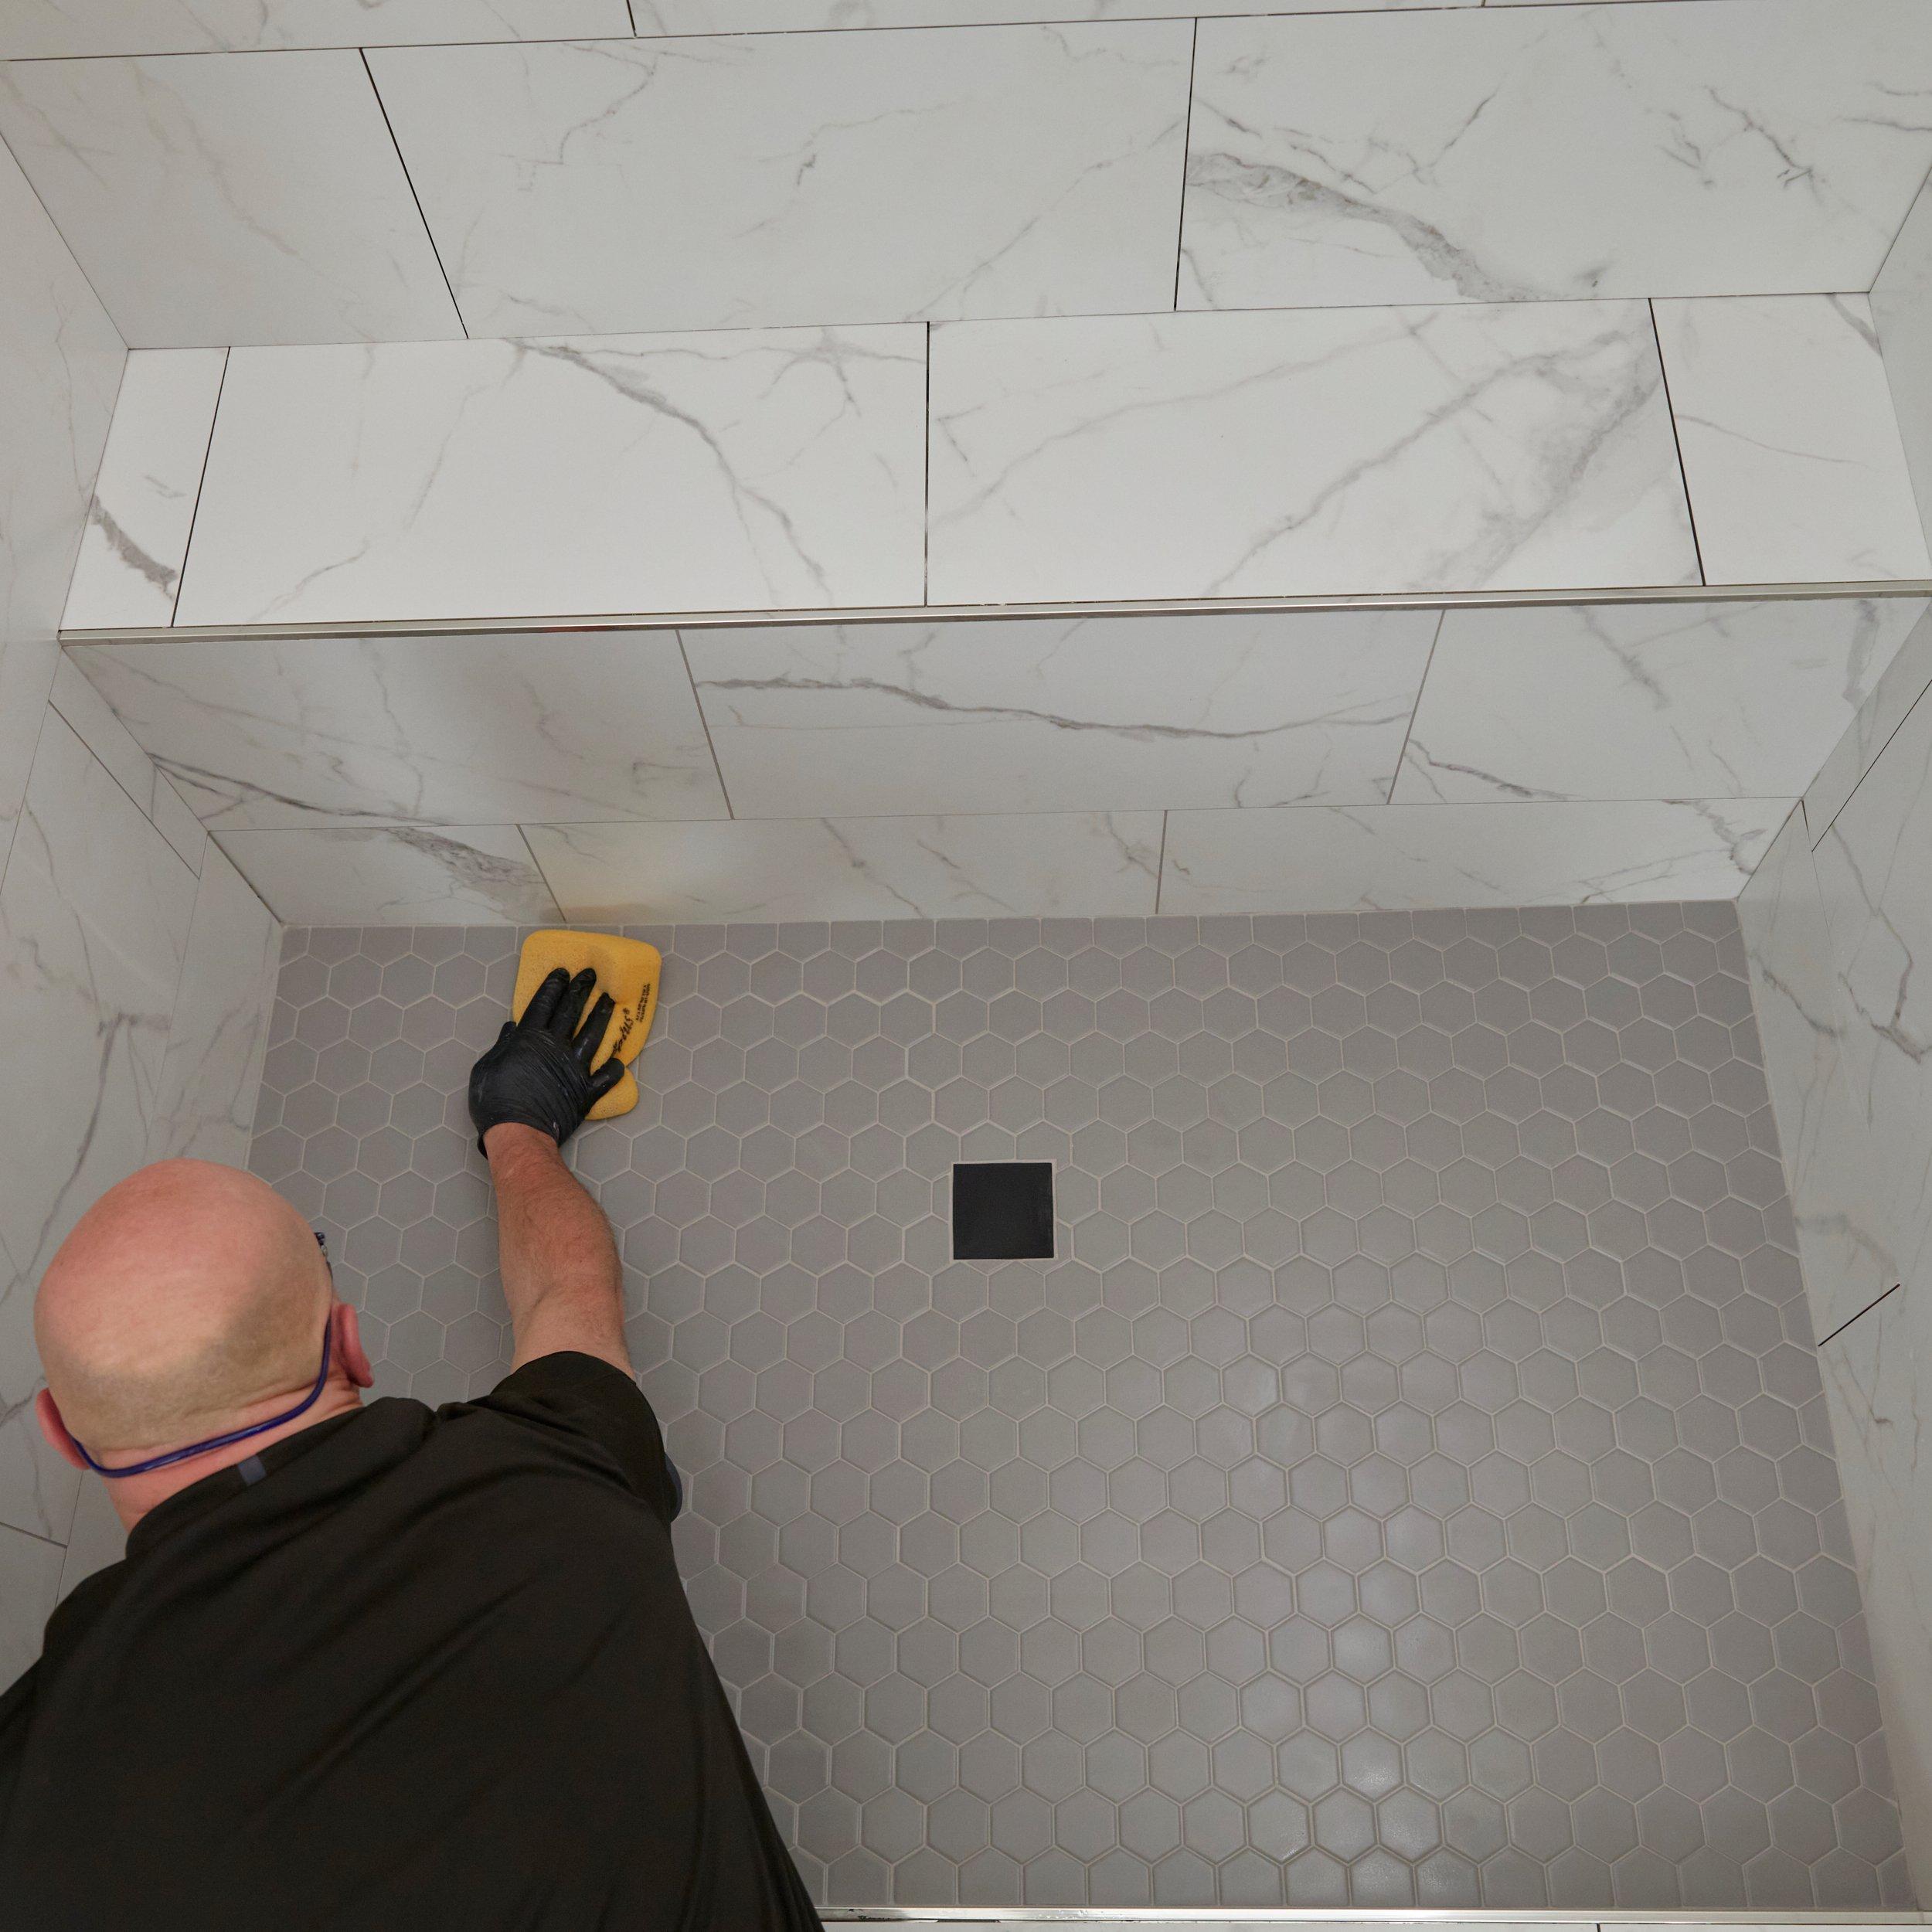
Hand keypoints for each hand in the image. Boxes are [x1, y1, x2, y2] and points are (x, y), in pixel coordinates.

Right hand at [468, 967, 623, 1153]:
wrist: (518, 1131)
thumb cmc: (495, 1101)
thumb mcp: (486, 1068)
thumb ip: (502, 1045)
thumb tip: (511, 1028)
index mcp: (529, 1039)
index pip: (544, 1004)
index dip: (554, 986)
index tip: (563, 973)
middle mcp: (555, 1047)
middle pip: (571, 1012)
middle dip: (581, 991)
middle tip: (591, 975)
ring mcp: (574, 1067)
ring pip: (593, 1035)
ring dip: (601, 1016)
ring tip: (610, 1001)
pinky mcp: (586, 1091)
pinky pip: (605, 1077)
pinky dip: (613, 1069)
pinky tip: (619, 1060)